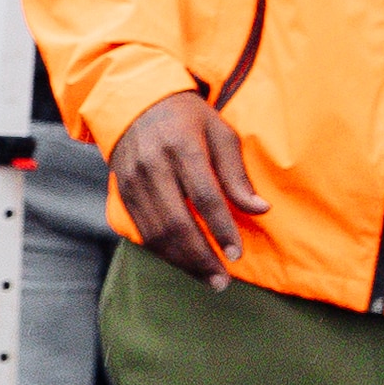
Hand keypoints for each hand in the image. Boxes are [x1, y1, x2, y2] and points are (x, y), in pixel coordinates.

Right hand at [111, 89, 266, 286]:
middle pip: (176, 222)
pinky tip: (185, 262)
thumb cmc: (188, 118)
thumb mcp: (220, 133)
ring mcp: (133, 181)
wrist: (135, 104)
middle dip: (201, 257)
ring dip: (183, 261)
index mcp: (182, 147)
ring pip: (156, 232)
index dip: (221, 229)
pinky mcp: (123, 193)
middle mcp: (153, 166)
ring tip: (208, 278)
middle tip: (223, 280)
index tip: (237, 254)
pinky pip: (142, 231)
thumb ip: (237, 173)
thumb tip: (260, 209)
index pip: (204, 197)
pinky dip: (164, 252)